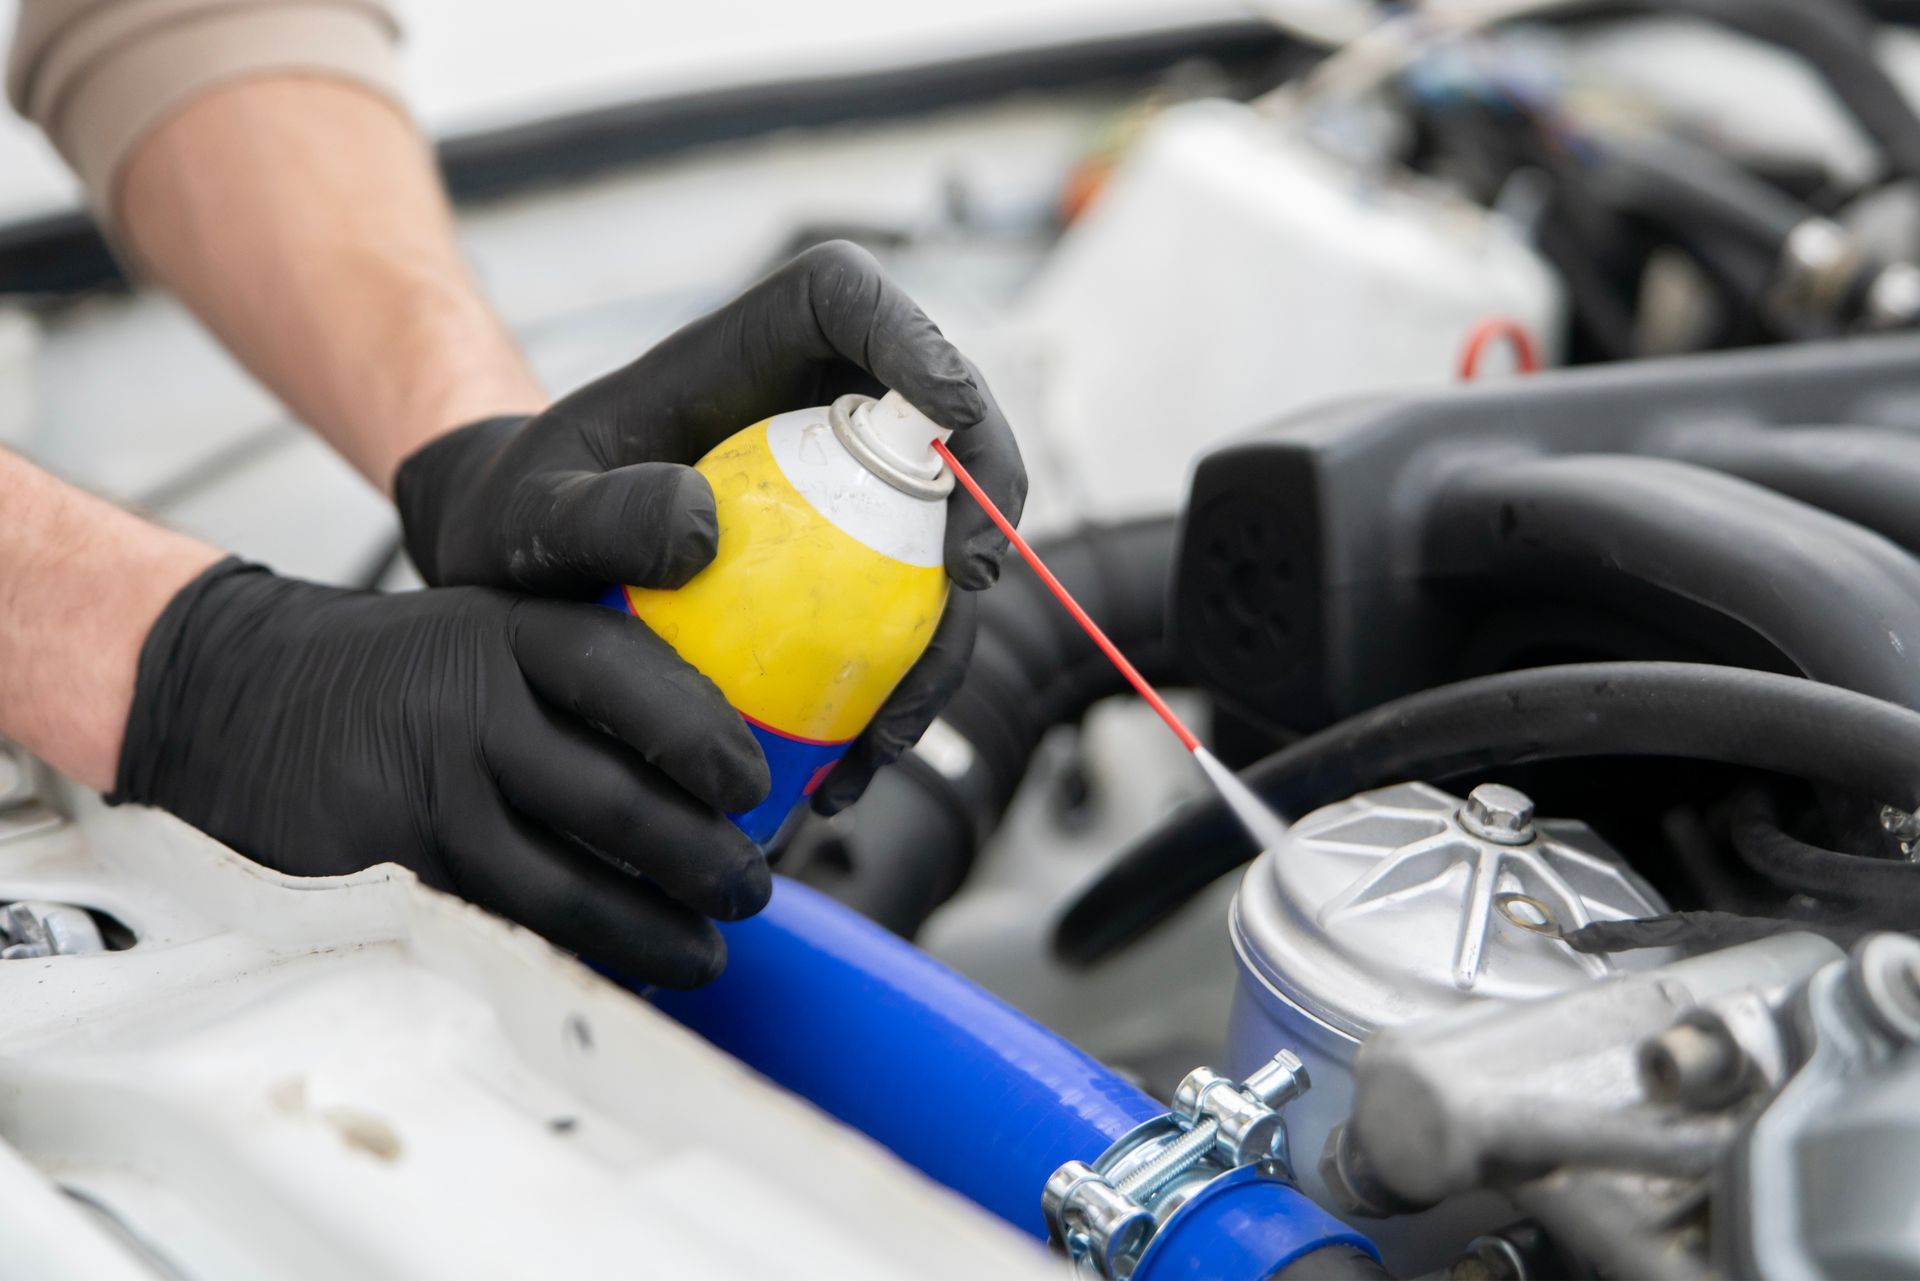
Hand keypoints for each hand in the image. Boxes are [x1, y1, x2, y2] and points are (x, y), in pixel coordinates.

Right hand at [112, 559, 772, 986]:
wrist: (242, 698)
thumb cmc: (412, 674)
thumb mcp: (493, 628)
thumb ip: (591, 671)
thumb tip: (733, 753)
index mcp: (506, 633)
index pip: (624, 674)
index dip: (702, 735)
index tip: (755, 788)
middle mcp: (465, 712)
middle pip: (611, 801)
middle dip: (701, 859)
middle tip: (749, 888)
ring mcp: (421, 799)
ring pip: (561, 890)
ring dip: (651, 933)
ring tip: (706, 952)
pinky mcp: (383, 874)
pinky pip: (496, 931)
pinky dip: (570, 960)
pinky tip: (619, 972)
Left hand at [394, 241, 1026, 812]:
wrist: (521, 588)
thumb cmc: (521, 524)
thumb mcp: (532, 519)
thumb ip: (597, 515)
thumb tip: (704, 535)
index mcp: (748, 350)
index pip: (846, 298)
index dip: (915, 334)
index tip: (942, 413)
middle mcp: (816, 410)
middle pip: (942, 416)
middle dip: (988, 485)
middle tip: (971, 580)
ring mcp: (844, 494)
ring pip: (943, 534)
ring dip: (950, 630)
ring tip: (897, 728)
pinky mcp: (847, 571)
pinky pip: (904, 621)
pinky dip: (897, 693)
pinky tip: (854, 766)